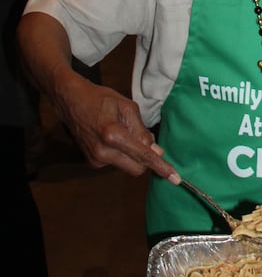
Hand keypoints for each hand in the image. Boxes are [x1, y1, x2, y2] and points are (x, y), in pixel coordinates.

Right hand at [55, 73, 179, 181]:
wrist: (71, 101)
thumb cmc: (100, 99)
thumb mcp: (127, 107)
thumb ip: (142, 130)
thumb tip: (156, 151)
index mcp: (113, 135)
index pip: (143, 156)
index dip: (160, 167)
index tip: (174, 178)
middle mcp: (103, 152)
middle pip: (137, 168)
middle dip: (146, 158)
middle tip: (144, 139)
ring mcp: (96, 159)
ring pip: (127, 165)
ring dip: (132, 154)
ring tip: (122, 131)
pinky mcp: (92, 162)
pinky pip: (116, 162)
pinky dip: (121, 153)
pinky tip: (112, 137)